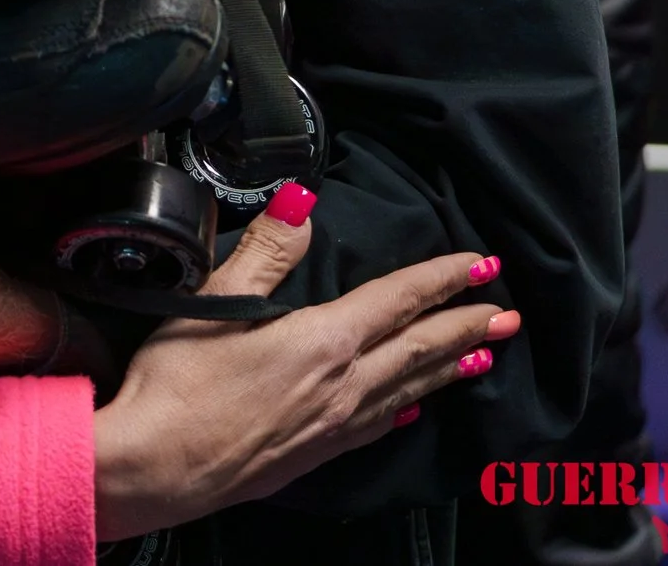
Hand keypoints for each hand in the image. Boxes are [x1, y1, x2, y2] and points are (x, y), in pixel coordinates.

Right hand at [93, 196, 520, 539]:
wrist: (159, 466)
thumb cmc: (179, 383)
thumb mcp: (215, 300)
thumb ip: (267, 249)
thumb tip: (302, 200)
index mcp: (324, 341)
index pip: (398, 300)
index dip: (441, 278)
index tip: (481, 264)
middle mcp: (343, 384)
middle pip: (418, 348)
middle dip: (466, 326)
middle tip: (508, 314)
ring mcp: (334, 424)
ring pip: (409, 388)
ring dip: (450, 367)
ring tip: (484, 355)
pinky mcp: (317, 453)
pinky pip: (379, 424)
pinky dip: (406, 408)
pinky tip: (412, 410)